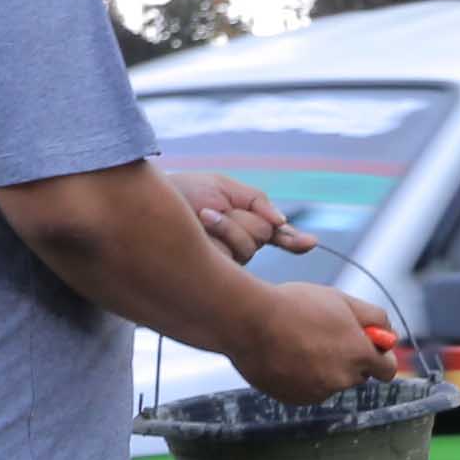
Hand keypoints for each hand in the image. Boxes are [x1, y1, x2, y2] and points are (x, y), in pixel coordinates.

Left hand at [165, 170, 312, 264]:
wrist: (148, 203)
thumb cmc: (180, 194)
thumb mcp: (221, 187)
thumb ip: (257, 200)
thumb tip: (283, 220)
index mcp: (239, 227)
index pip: (271, 235)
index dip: (292, 239)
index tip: (310, 243)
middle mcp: (236, 247)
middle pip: (265, 232)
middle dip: (243, 217)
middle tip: (208, 211)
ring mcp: (227, 262)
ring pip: (253, 242)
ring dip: (228, 224)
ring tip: (200, 216)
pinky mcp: (217, 273)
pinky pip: (239, 249)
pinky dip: (224, 230)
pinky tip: (203, 223)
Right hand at [229, 284, 397, 405]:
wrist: (247, 320)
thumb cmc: (294, 305)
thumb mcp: (341, 300)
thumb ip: (374, 317)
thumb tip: (389, 335)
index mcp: (360, 354)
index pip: (387, 369)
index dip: (379, 357)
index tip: (369, 348)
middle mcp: (343, 379)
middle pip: (358, 375)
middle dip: (349, 360)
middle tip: (325, 337)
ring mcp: (319, 392)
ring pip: (331, 383)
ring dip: (323, 368)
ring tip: (298, 342)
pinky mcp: (296, 399)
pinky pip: (308, 390)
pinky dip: (302, 378)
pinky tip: (285, 356)